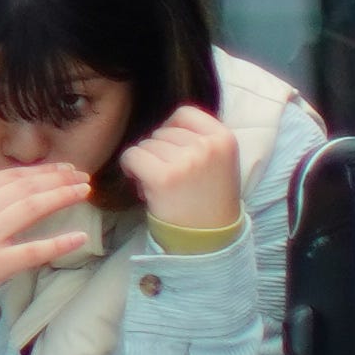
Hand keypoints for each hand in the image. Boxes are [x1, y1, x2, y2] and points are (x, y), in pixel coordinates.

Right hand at [0, 117, 103, 318]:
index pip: (8, 176)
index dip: (39, 171)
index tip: (63, 168)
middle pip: (24, 189)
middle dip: (56, 180)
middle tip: (81, 176)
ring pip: (31, 211)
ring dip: (61, 198)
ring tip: (83, 191)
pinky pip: (32, 253)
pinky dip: (58, 244)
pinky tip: (80, 237)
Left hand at [124, 102, 245, 239]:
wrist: (208, 240)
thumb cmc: (208, 200)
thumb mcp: (219, 161)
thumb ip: (199, 138)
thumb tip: (162, 124)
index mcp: (224, 138)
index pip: (184, 114)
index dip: (172, 132)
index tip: (175, 153)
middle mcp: (208, 146)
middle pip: (162, 131)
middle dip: (160, 152)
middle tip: (170, 177)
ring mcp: (186, 160)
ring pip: (146, 144)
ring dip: (147, 162)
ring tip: (162, 185)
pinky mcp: (164, 177)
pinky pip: (132, 156)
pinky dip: (130, 168)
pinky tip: (142, 183)